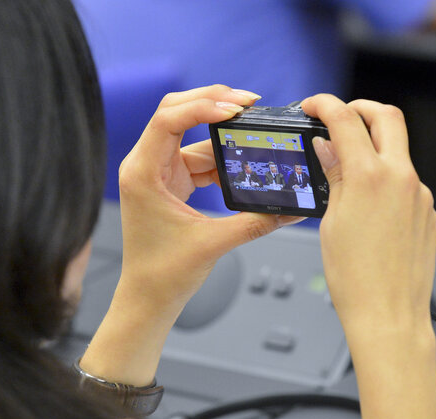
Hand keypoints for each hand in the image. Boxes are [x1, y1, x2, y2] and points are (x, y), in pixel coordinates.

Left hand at [81, 85, 301, 385]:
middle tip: (248, 102)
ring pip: (190, 134)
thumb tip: (292, 209)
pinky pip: (197, 157)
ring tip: (254, 129)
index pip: (169, 119)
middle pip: (177, 113)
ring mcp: (158, 172)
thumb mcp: (214, 243)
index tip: (235, 109)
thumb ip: (255, 221)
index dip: (202, 106)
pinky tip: (243, 160)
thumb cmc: (164, 274)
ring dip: (222, 133)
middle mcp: (145, 165)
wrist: (148, 298)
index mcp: (143, 173)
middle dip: (213, 103)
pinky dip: (221, 156)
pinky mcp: (170, 182)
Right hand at [301, 95, 435, 344]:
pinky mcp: (428, 213)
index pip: (346, 119)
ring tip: (347, 172)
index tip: (313, 106)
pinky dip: (386, 181)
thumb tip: (327, 147)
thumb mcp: (331, 221)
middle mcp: (402, 179)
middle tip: (339, 117)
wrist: (389, 316)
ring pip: (398, 152)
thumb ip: (334, 176)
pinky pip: (406, 183)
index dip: (325, 104)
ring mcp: (420, 196)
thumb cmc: (356, 280)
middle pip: (387, 117)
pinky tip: (368, 206)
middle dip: (361, 108)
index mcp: (371, 177)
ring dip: (374, 149)